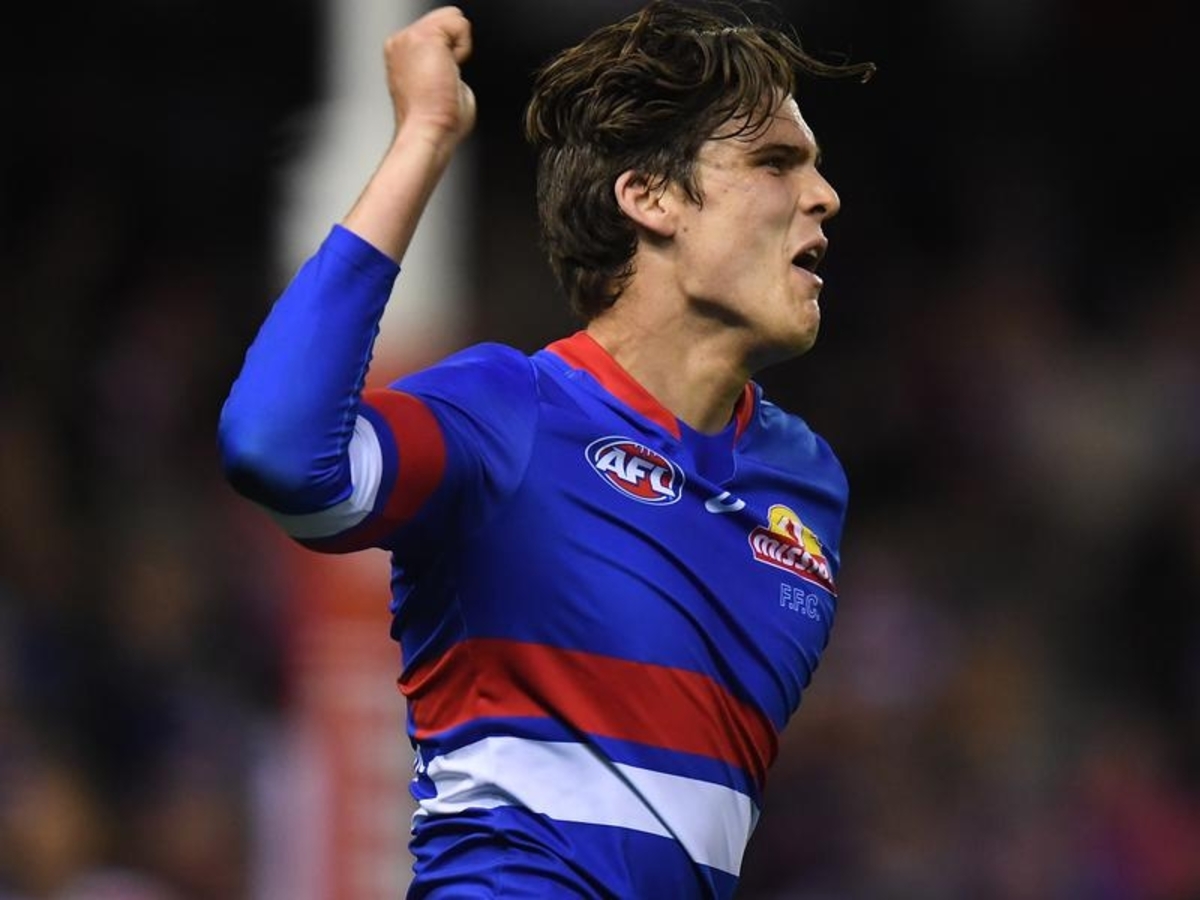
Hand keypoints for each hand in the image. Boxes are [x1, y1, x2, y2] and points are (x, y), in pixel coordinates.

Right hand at [383, 6, 476, 148]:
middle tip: (444, 79)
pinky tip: (449, 71)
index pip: (439, 30)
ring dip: (459, 47)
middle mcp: (400, 42)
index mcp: (401, 53)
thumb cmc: (436, 120)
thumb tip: (455, 66)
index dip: (451, 53)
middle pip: (446, 19)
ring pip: (453, 17)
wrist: (428, 130)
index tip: (441, 81)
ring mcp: (408, 37)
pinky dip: (464, 48)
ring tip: (445, 75)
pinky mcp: (422, 37)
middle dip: (455, 47)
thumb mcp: (441, 85)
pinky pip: (459, 23)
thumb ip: (446, 66)